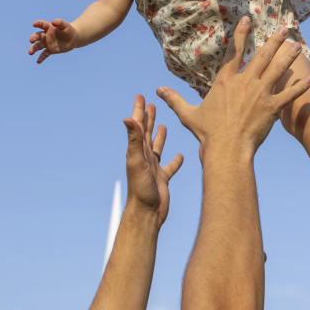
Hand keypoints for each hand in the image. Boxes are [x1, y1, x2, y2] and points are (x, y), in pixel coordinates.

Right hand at [28, 18, 77, 62]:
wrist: (73, 39)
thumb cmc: (69, 30)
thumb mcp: (66, 26)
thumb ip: (60, 23)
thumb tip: (53, 22)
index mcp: (49, 28)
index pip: (42, 25)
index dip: (38, 23)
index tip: (34, 24)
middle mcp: (46, 35)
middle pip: (38, 36)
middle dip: (34, 38)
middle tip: (31, 40)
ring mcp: (48, 43)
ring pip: (39, 46)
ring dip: (34, 48)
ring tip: (30, 53)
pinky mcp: (50, 50)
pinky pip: (44, 54)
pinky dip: (41, 58)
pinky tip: (38, 62)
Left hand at [123, 96, 182, 226]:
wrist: (146, 214)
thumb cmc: (140, 190)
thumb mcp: (137, 161)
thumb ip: (134, 140)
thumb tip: (128, 118)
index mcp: (138, 151)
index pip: (138, 126)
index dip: (139, 110)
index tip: (141, 96)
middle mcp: (145, 158)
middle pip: (146, 133)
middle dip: (148, 118)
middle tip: (151, 104)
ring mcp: (154, 169)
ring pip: (157, 148)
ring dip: (159, 136)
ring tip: (162, 125)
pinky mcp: (163, 179)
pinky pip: (170, 167)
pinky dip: (175, 161)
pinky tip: (181, 156)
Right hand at [156, 18, 309, 152]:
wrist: (226, 150)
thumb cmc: (207, 134)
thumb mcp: (189, 115)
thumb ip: (175, 100)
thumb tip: (158, 91)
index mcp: (225, 81)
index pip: (234, 51)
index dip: (241, 33)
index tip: (248, 19)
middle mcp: (244, 83)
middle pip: (261, 55)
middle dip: (273, 40)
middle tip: (284, 28)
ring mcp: (259, 94)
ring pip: (277, 69)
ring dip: (288, 56)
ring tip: (297, 45)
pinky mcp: (271, 108)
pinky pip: (288, 94)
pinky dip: (299, 86)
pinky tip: (309, 77)